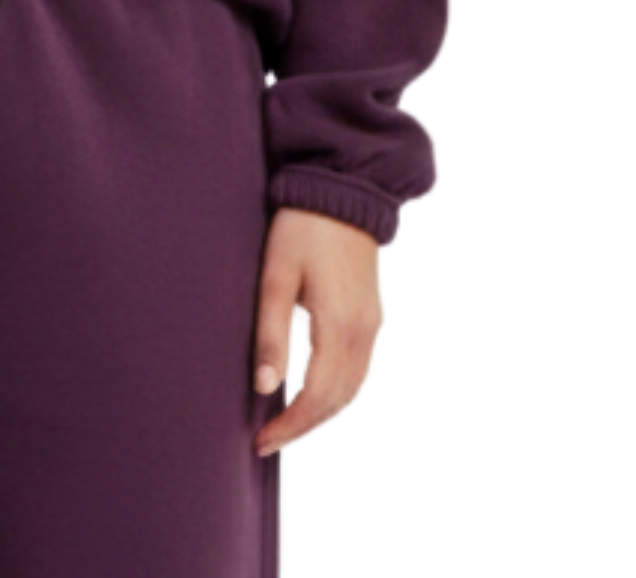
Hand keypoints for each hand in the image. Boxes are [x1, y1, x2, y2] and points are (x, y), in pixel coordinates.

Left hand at [252, 205, 387, 457]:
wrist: (343, 192)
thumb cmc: (301, 231)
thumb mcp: (275, 275)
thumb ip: (271, 331)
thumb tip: (265, 387)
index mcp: (336, 326)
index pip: (315, 399)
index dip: (289, 427)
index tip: (260, 442)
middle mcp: (362, 334)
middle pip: (338, 403)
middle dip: (303, 429)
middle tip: (268, 442)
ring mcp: (374, 326)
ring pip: (355, 392)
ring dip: (324, 416)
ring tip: (289, 425)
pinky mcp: (375, 317)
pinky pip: (363, 372)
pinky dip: (342, 394)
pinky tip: (317, 393)